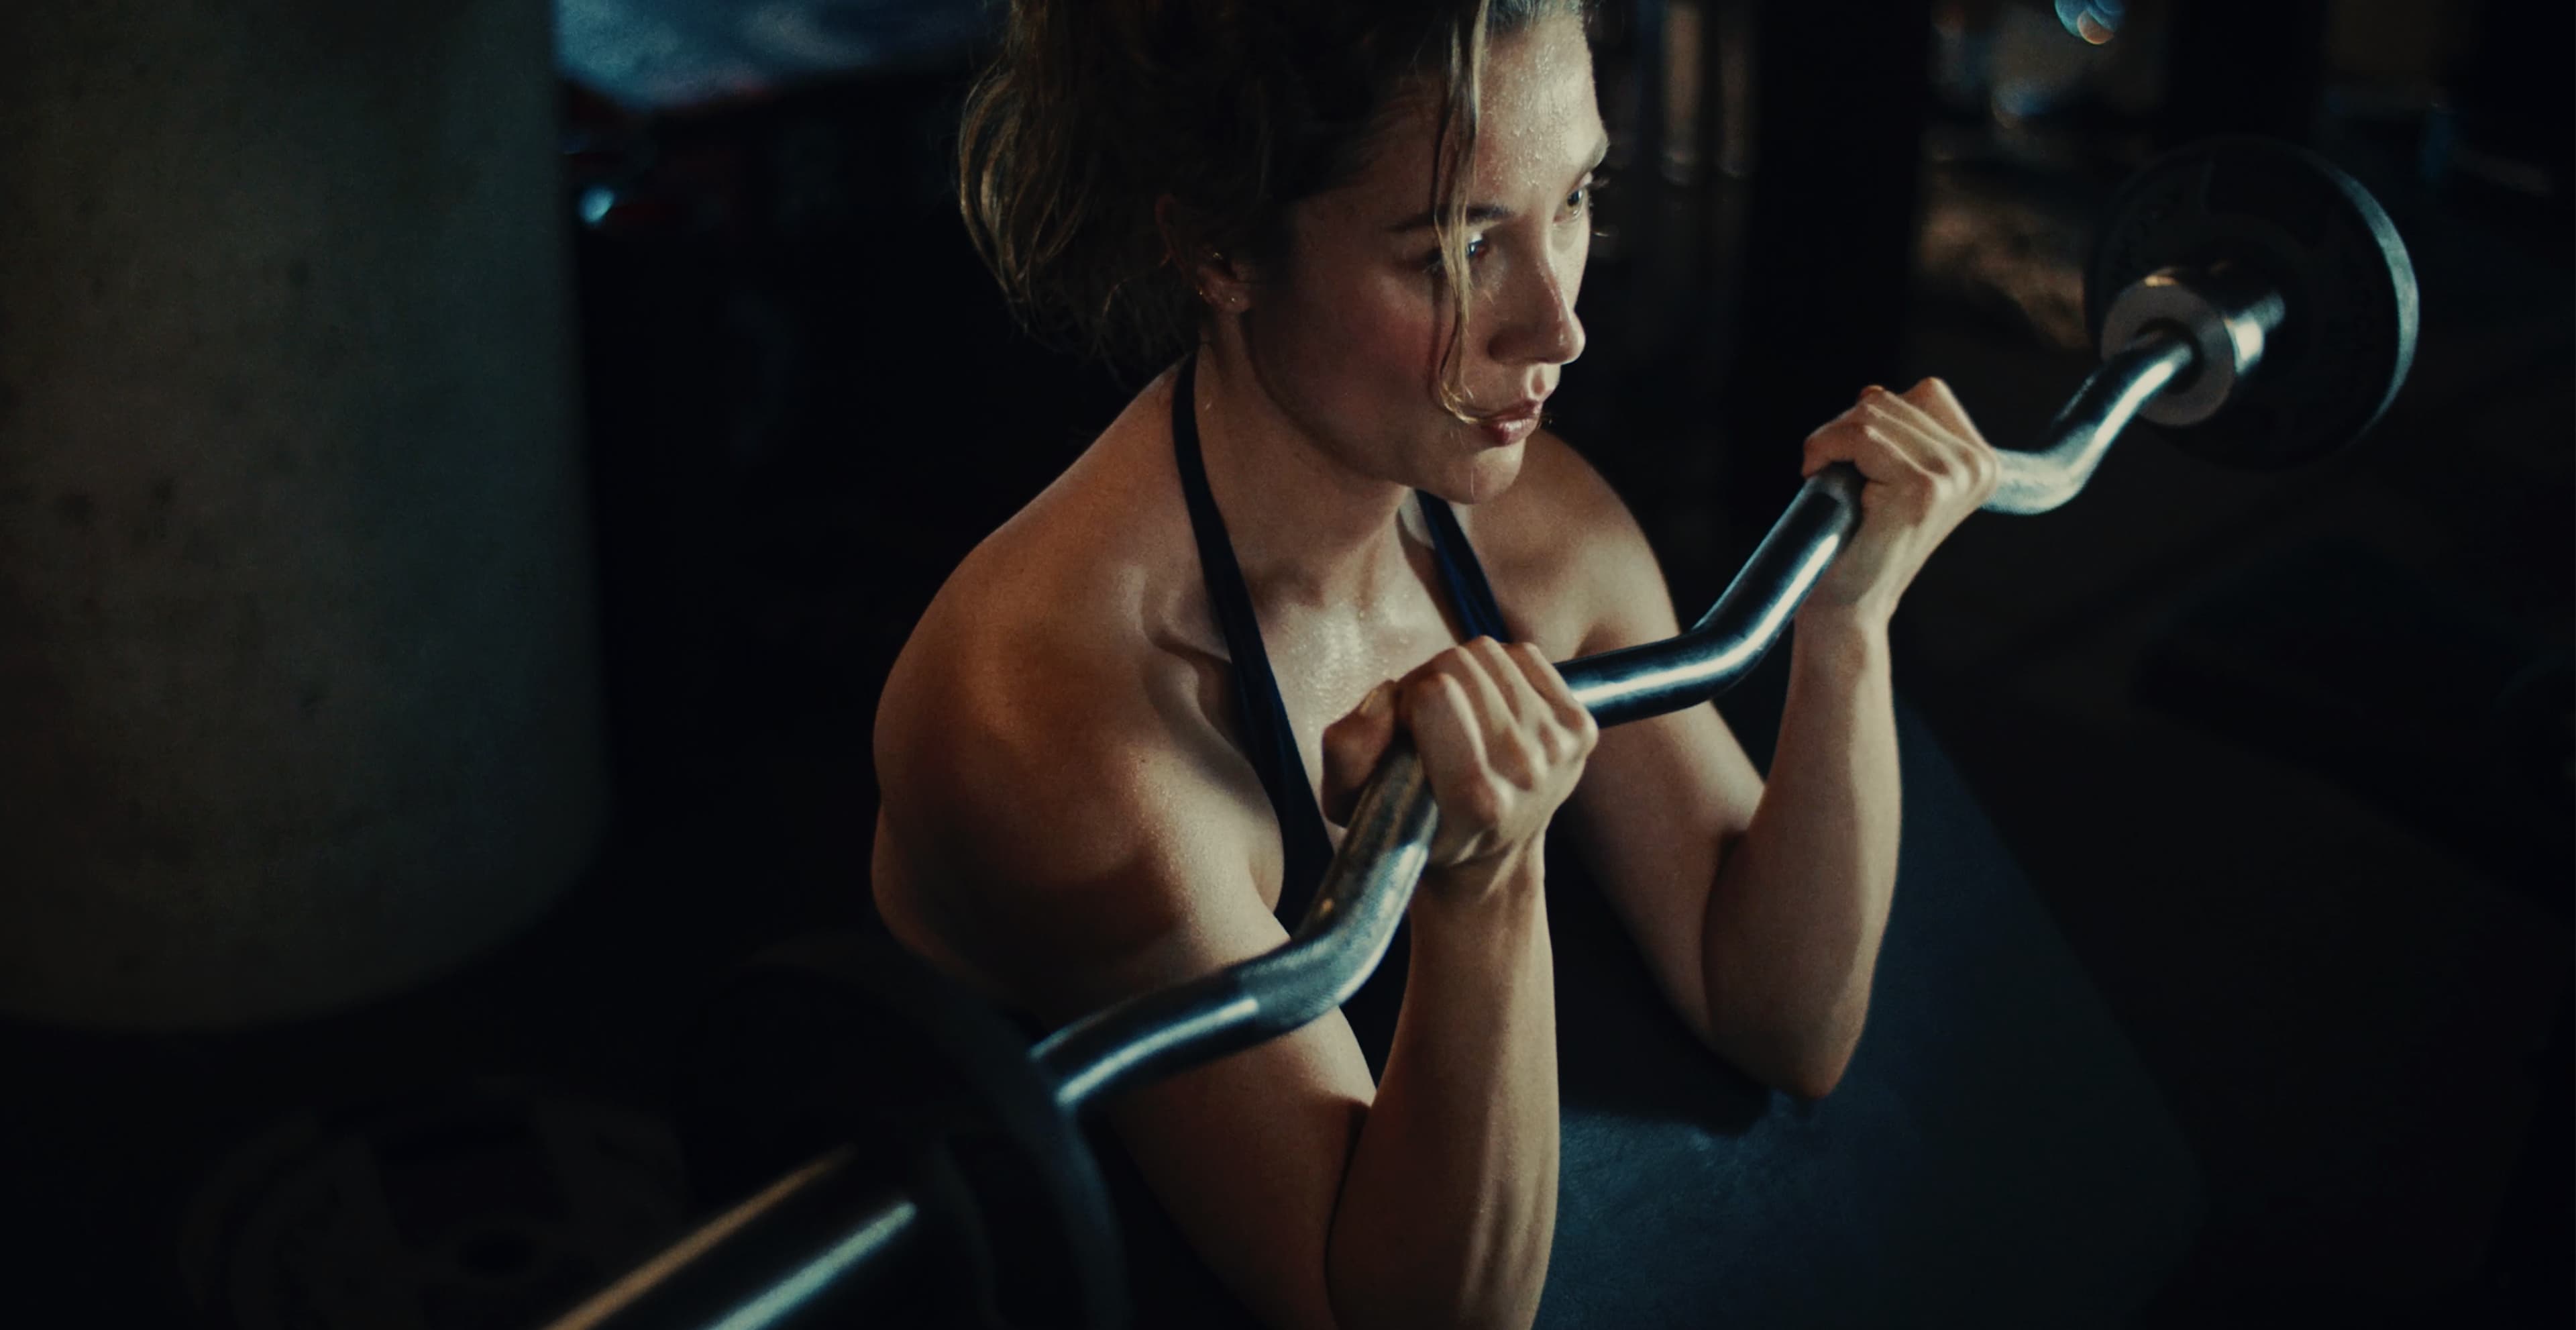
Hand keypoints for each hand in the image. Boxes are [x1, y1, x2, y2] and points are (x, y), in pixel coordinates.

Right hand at [1319, 638, 1597, 896]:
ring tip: (1458, 715)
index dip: (1407, 700)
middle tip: (1429, 721)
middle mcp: (1527, 773)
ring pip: (1491, 652)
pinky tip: (1491, 709)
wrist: (1492, 855)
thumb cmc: (1414, 822)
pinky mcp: (1582, 727)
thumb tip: (1386, 695)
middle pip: (1461, 663)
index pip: (1435, 694)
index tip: (1407, 731)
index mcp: (1475, 799)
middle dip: (1431, 680)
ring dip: (1463, 673)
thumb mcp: (1355, 805)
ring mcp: (1560, 749)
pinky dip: (1499, 671)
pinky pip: (1525, 654)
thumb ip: (1348, 750)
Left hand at [1798, 378, 2001, 625]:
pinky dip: (1825, 448)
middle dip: (1848, 428)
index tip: (1858, 462)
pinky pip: (1860, 435)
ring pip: (1872, 412)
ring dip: (1831, 439)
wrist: (1848, 604)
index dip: (1876, 416)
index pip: (1926, 392)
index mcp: (1981, 461)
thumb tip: (1872, 391)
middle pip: (1894, 398)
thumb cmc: (1859, 539)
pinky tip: (1816, 477)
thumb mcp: (1888, 474)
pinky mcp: (1923, 487)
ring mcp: (1954, 476)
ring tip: (1826, 479)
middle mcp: (1977, 465)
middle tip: (1832, 473)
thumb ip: (1896, 430)